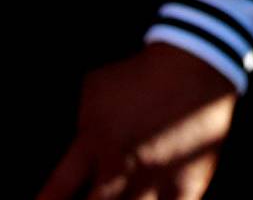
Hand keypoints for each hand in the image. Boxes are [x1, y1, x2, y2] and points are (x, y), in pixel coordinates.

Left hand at [39, 42, 237, 199]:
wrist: (195, 65)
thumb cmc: (140, 74)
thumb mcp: (96, 89)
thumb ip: (78, 124)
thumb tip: (66, 145)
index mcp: (94, 142)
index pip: (57, 191)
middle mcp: (120, 170)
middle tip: (91, 199)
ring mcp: (153, 184)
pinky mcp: (184, 190)